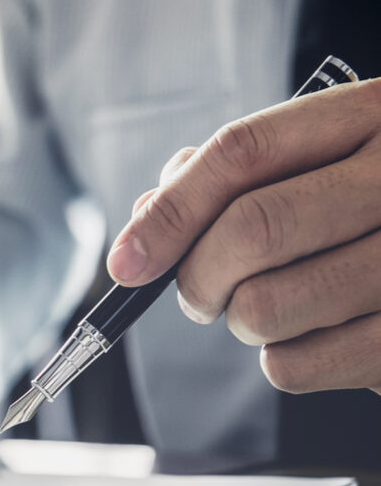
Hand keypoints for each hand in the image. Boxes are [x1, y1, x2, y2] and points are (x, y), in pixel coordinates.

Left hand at [106, 79, 380, 394]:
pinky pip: (292, 367)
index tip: (128, 262)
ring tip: (278, 306)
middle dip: (197, 278)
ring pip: (262, 309)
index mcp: (371, 118)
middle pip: (250, 231)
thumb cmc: (372, 214)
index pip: (244, 153)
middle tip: (202, 295)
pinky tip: (317, 337)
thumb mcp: (321, 165)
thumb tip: (144, 216)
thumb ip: (234, 179)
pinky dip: (283, 361)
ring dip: (243, 321)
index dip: (170, 212)